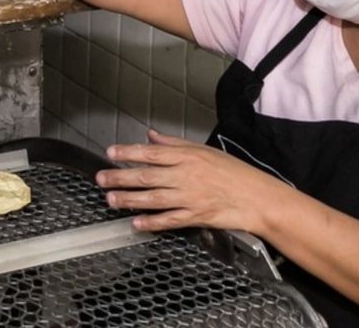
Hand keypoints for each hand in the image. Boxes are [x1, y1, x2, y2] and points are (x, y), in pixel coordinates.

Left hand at [96, 130, 289, 232]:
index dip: (129, 152)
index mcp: (188, 157)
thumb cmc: (234, 172)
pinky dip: (152, 222)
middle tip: (101, 179)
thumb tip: (151, 135)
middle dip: (121, 177)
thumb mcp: (205, 150)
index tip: (110, 153)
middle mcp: (186, 176)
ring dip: (130, 199)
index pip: (152, 153)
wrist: (258, 197)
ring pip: (154, 198)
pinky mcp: (196, 217)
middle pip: (147, 176)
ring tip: (111, 200)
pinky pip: (169, 220)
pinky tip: (136, 223)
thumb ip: (174, 144)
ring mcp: (190, 197)